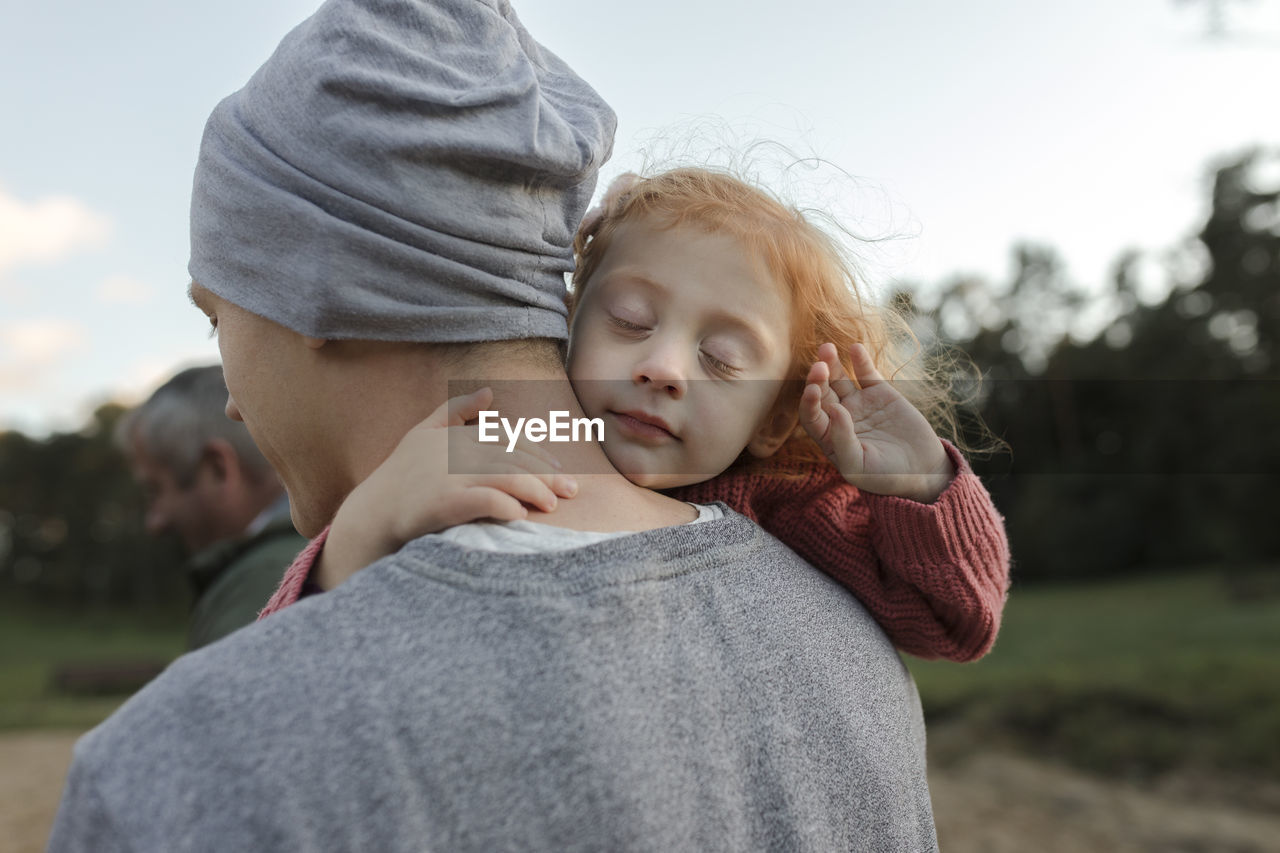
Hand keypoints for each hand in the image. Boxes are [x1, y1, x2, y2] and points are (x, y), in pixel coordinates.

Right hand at [316, 388, 577, 588]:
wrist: (368, 518)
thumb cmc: (398, 480)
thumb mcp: (421, 436)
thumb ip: (453, 412)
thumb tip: (488, 391)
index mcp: (451, 434)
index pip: (505, 438)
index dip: (535, 451)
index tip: (558, 468)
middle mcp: (450, 451)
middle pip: (510, 458)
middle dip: (545, 473)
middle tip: (572, 489)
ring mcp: (445, 475)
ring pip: (503, 477)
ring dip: (533, 490)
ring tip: (554, 504)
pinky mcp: (441, 502)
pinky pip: (483, 501)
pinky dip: (505, 507)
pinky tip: (521, 516)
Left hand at [798, 343, 953, 501]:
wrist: (922, 470)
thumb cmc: (885, 476)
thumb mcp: (859, 466)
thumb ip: (842, 440)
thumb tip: (833, 409)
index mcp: (829, 437)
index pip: (811, 415)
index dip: (809, 402)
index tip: (813, 390)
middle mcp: (839, 417)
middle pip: (822, 392)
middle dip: (818, 378)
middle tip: (819, 366)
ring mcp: (859, 402)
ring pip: (839, 378)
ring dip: (832, 363)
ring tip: (827, 348)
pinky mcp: (879, 393)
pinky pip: (865, 373)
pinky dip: (860, 360)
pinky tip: (854, 347)